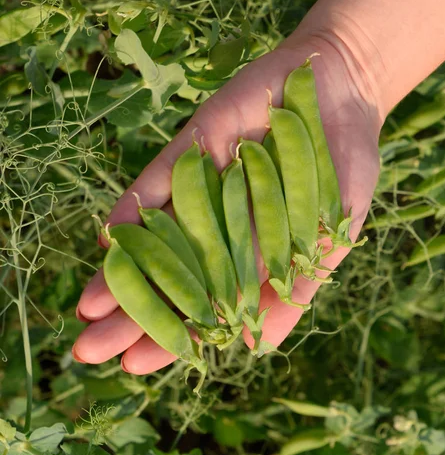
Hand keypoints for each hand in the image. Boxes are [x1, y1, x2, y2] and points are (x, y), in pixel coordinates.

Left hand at [72, 27, 382, 374]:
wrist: (344, 89)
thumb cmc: (346, 165)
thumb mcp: (333, 231)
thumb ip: (298, 285)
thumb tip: (259, 347)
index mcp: (252, 252)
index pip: (206, 302)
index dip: (172, 333)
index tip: (135, 365)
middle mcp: (220, 224)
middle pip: (171, 276)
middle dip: (133, 313)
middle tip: (90, 352)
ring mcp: (204, 186)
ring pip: (156, 236)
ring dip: (122, 270)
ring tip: (88, 310)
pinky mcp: (196, 147)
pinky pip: (160, 180)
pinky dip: (136, 207)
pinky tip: (109, 238)